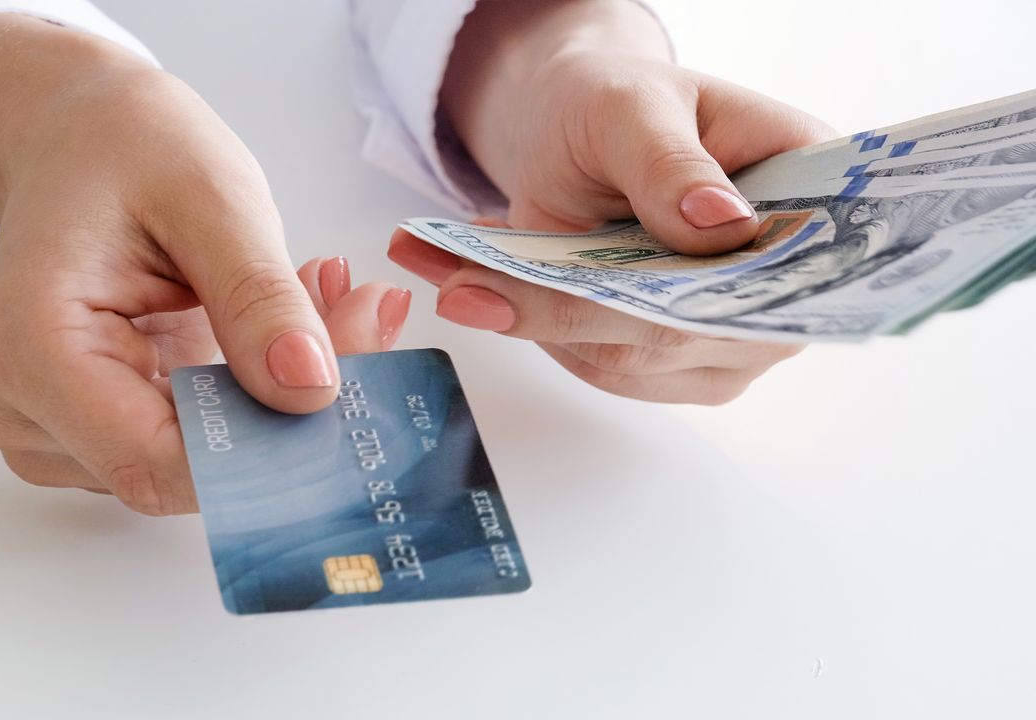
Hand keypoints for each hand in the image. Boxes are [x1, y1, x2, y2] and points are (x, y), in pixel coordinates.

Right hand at [0, 15, 409, 512]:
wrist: (79, 139)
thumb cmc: (127, 148)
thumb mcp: (212, 196)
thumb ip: (259, 297)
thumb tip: (311, 390)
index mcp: (31, 348)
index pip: (155, 461)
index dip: (263, 447)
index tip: (351, 376)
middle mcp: (21, 409)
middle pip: (180, 467)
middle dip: (284, 411)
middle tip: (360, 314)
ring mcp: (50, 431)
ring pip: (193, 462)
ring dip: (273, 399)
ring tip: (311, 297)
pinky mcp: (88, 432)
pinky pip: (187, 445)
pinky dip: (247, 397)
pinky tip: (271, 329)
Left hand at [387, 0, 831, 403]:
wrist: (577, 135)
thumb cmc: (620, 105)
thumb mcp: (634, 105)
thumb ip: (669, 162)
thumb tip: (717, 225)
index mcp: (810, 197)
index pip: (795, 266)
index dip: (724, 294)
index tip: (621, 292)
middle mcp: (781, 282)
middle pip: (693, 331)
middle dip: (575, 313)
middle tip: (470, 292)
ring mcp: (726, 333)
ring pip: (631, 360)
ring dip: (535, 325)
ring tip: (457, 280)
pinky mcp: (667, 363)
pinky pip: (598, 367)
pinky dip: (533, 330)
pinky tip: (485, 288)